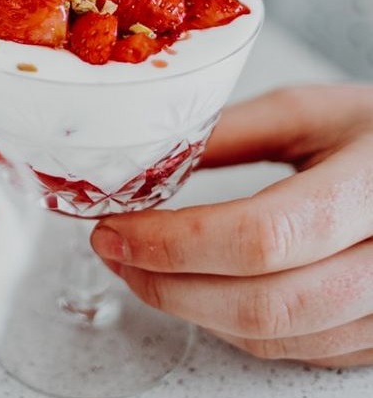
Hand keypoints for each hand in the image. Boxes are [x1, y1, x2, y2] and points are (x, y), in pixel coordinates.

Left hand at [91, 84, 372, 366]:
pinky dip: (229, 324)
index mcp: (369, 188)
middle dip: (166, 284)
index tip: (116, 229)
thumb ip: (229, 133)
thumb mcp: (306, 113)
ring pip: (274, 337)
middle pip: (262, 305)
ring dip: (189, 308)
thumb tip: (149, 160)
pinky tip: (197, 289)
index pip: (261, 237)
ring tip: (142, 267)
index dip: (174, 244)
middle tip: (114, 251)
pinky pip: (293, 349)